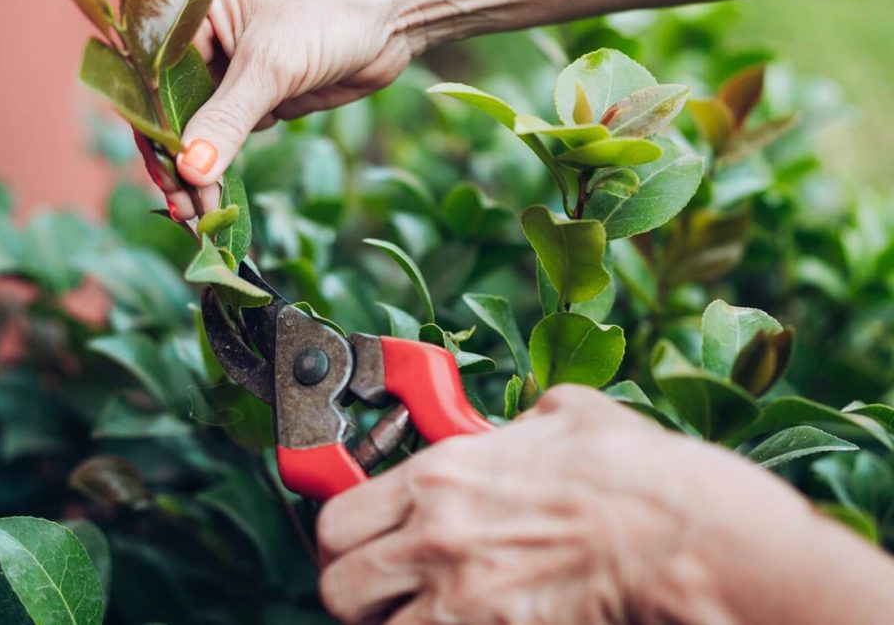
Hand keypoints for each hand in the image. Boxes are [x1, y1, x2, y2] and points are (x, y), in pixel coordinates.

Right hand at [145, 0, 412, 218]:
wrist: (393, 14)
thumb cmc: (328, 13)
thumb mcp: (271, 66)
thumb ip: (228, 120)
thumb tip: (191, 171)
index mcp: (194, 16)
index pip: (156, 80)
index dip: (157, 132)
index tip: (165, 179)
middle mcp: (209, 43)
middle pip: (177, 110)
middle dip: (180, 161)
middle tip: (184, 210)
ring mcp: (238, 71)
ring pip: (208, 128)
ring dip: (205, 170)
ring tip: (204, 213)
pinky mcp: (266, 95)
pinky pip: (239, 133)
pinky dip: (232, 162)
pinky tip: (223, 193)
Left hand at [316, 384, 813, 624]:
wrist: (679, 533)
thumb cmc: (629, 471)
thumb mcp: (563, 414)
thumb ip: (517, 422)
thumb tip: (520, 425)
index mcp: (439, 476)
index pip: (337, 519)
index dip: (343, 537)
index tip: (358, 541)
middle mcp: (434, 537)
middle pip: (339, 589)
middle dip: (358, 592)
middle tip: (385, 589)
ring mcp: (459, 598)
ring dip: (394, 622)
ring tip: (428, 610)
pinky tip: (469, 621)